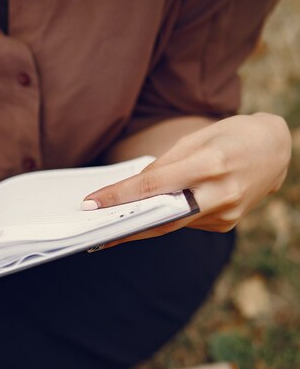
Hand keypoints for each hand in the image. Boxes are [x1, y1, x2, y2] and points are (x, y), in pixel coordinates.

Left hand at [82, 113, 290, 247]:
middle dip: (126, 227)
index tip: (91, 204)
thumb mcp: (196, 139)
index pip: (153, 185)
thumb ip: (165, 165)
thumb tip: (135, 188)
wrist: (277, 150)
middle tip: (95, 232)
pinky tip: (150, 216)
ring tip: (112, 226)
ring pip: (174, 224)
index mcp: (210, 164)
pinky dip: (167, 219)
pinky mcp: (228, 224)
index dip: (120, 197)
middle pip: (163, 218)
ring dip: (142, 226)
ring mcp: (228, 212)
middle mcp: (221, 192)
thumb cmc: (232, 136)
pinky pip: (188, 223)